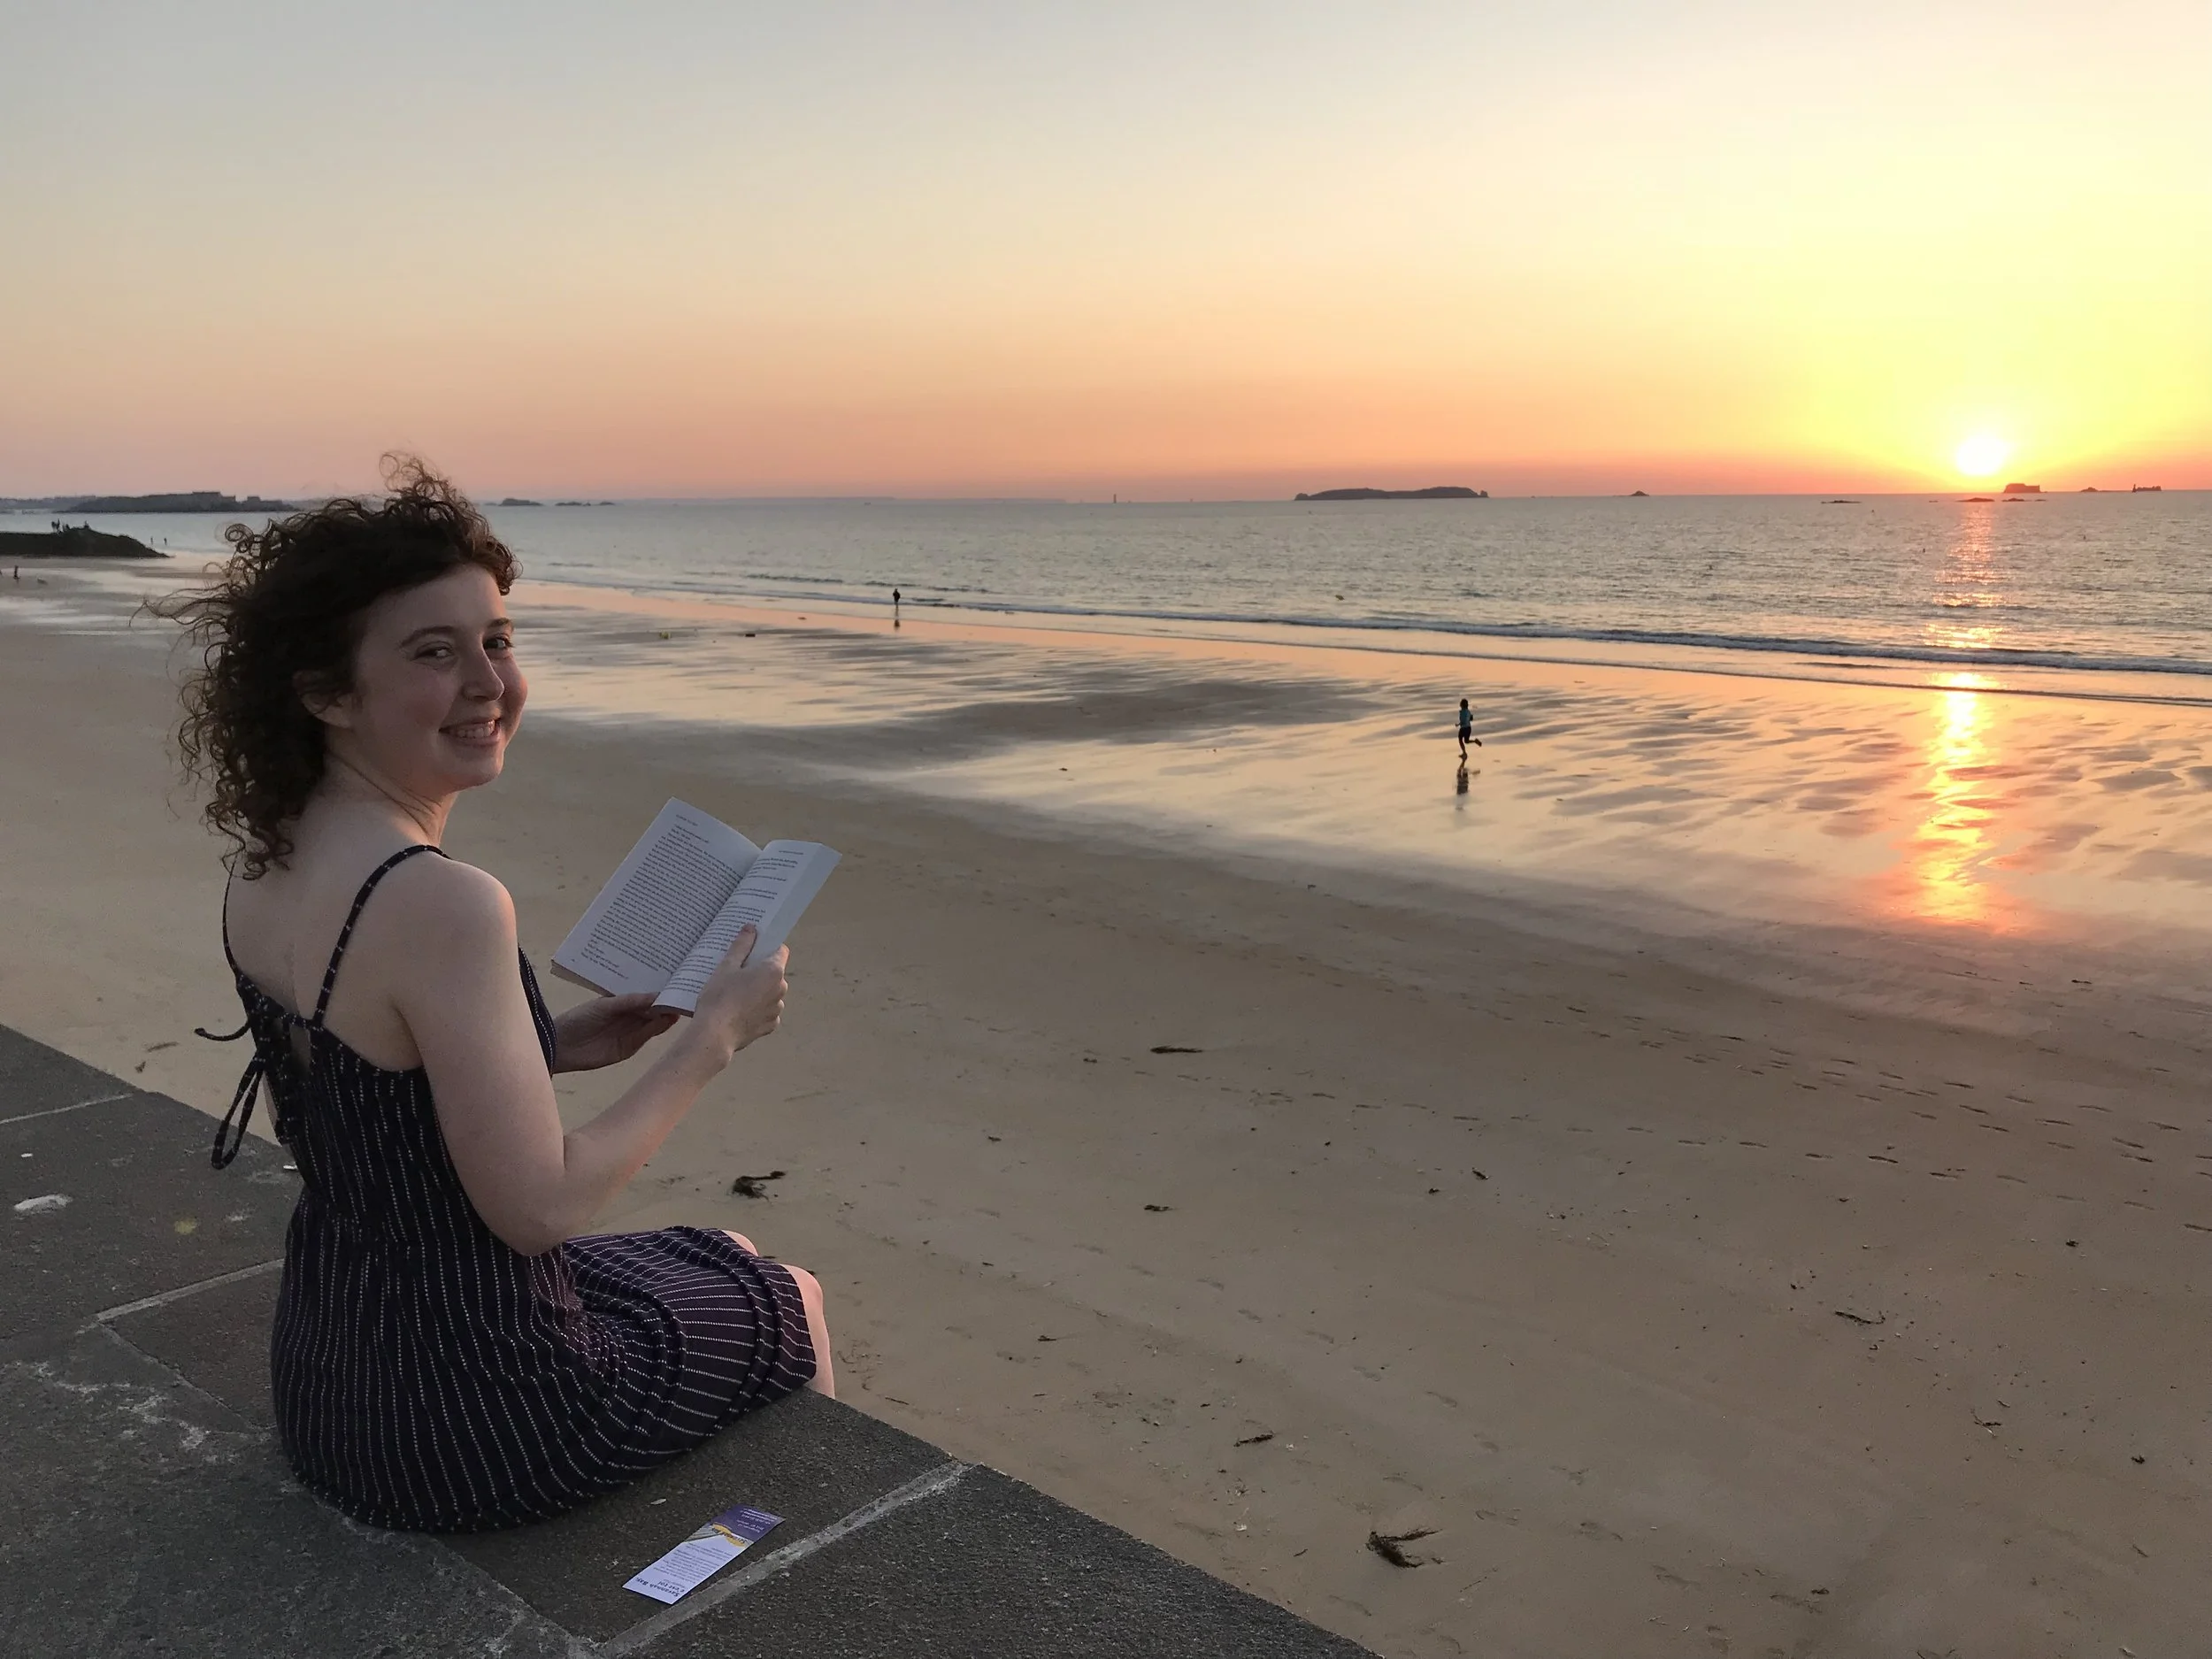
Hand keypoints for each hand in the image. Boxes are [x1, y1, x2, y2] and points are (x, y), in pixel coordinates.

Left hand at [552, 993, 680, 1073]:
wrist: (561, 1046)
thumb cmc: (579, 1019)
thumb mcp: (605, 1006)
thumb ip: (630, 1002)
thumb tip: (656, 996)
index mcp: (622, 1004)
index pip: (646, 997)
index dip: (661, 991)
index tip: (679, 982)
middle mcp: (629, 1018)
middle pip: (653, 1010)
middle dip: (668, 1002)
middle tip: (687, 993)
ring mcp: (631, 1033)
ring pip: (653, 1023)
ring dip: (666, 1015)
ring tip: (682, 1004)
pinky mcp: (629, 1048)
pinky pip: (646, 1037)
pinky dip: (658, 1029)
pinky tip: (670, 1019)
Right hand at [686, 926, 788, 1064]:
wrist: (714, 1035)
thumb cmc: (720, 997)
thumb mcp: (726, 966)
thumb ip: (742, 945)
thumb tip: (751, 928)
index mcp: (774, 971)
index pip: (780, 951)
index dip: (767, 948)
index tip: (753, 950)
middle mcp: (781, 990)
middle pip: (774, 973)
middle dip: (759, 971)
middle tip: (737, 972)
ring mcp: (777, 1009)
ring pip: (770, 993)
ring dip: (759, 991)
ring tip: (735, 994)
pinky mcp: (769, 1026)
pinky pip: (766, 1011)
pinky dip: (756, 1010)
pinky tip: (738, 1011)